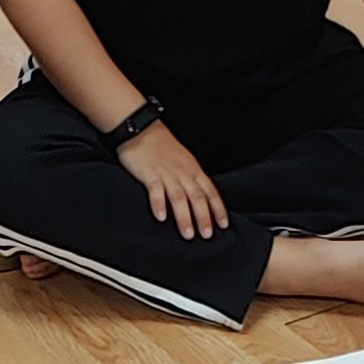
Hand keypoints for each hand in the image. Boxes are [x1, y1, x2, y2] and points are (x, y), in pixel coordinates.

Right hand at [117, 121, 227, 240]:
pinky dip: (159, 204)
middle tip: (207, 235)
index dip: (218, 209)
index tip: (224, 224)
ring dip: (184, 217)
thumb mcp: (183, 159)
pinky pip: (156, 190)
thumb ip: (190, 178)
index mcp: (193, 169)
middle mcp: (183, 172)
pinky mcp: (149, 173)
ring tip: (187, 234)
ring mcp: (166, 173)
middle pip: (197, 197)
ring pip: (179, 197)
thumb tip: (199, 197)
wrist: (140, 128)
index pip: (210, 191)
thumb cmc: (161, 145)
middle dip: (203, 217)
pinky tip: (161, 217)